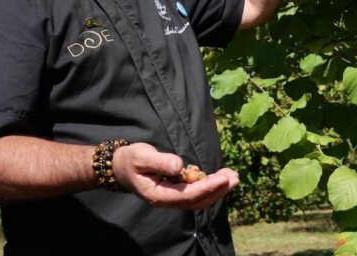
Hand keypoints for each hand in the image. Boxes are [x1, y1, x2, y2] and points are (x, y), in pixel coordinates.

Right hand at [113, 143, 238, 209]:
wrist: (121, 166)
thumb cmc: (131, 160)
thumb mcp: (142, 157)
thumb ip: (160, 161)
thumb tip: (179, 165)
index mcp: (159, 195)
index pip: (188, 195)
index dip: (207, 187)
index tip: (223, 179)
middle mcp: (168, 200)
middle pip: (197, 200)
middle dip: (218, 190)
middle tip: (235, 177)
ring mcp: (172, 197)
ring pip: (199, 198)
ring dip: (217, 188)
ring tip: (233, 176)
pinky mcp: (176, 190)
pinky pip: (196, 192)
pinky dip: (210, 185)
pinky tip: (221, 176)